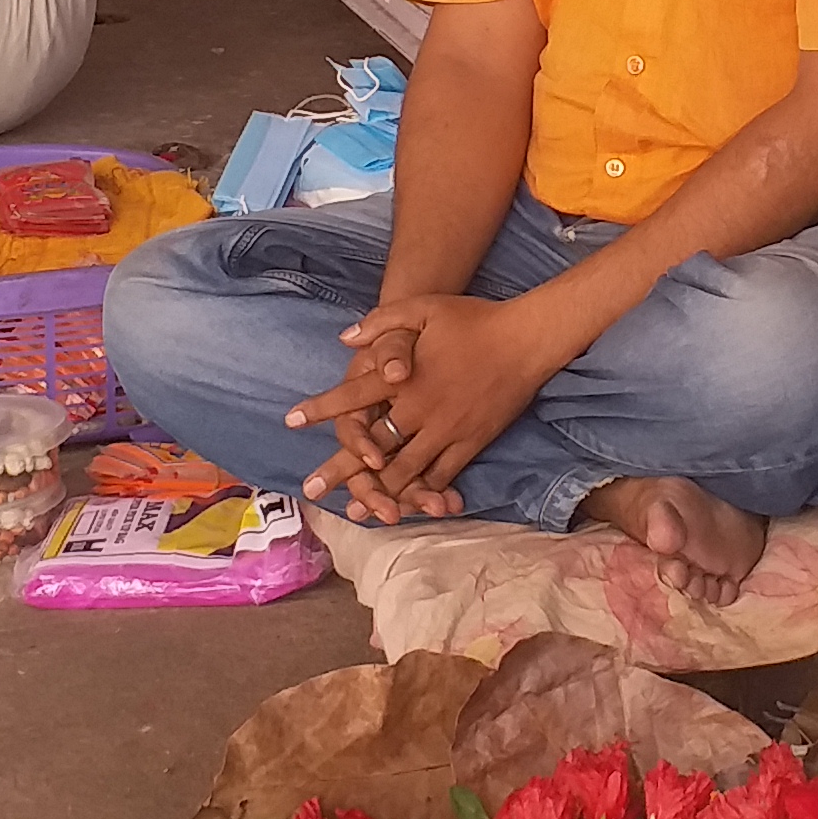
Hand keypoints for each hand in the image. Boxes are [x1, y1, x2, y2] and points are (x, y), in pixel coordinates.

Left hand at [286, 293, 560, 522]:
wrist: (526, 339)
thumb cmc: (474, 319)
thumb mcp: (424, 307)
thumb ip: (383, 322)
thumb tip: (345, 338)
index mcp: (405, 379)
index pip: (354, 397)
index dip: (321, 408)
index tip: (291, 420)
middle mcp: (421, 409)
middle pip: (374, 446)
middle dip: (341, 469)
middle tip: (313, 489)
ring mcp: (447, 430)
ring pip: (406, 469)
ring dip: (378, 491)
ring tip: (354, 511)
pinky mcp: (472, 442)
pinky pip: (443, 474)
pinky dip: (423, 492)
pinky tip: (407, 506)